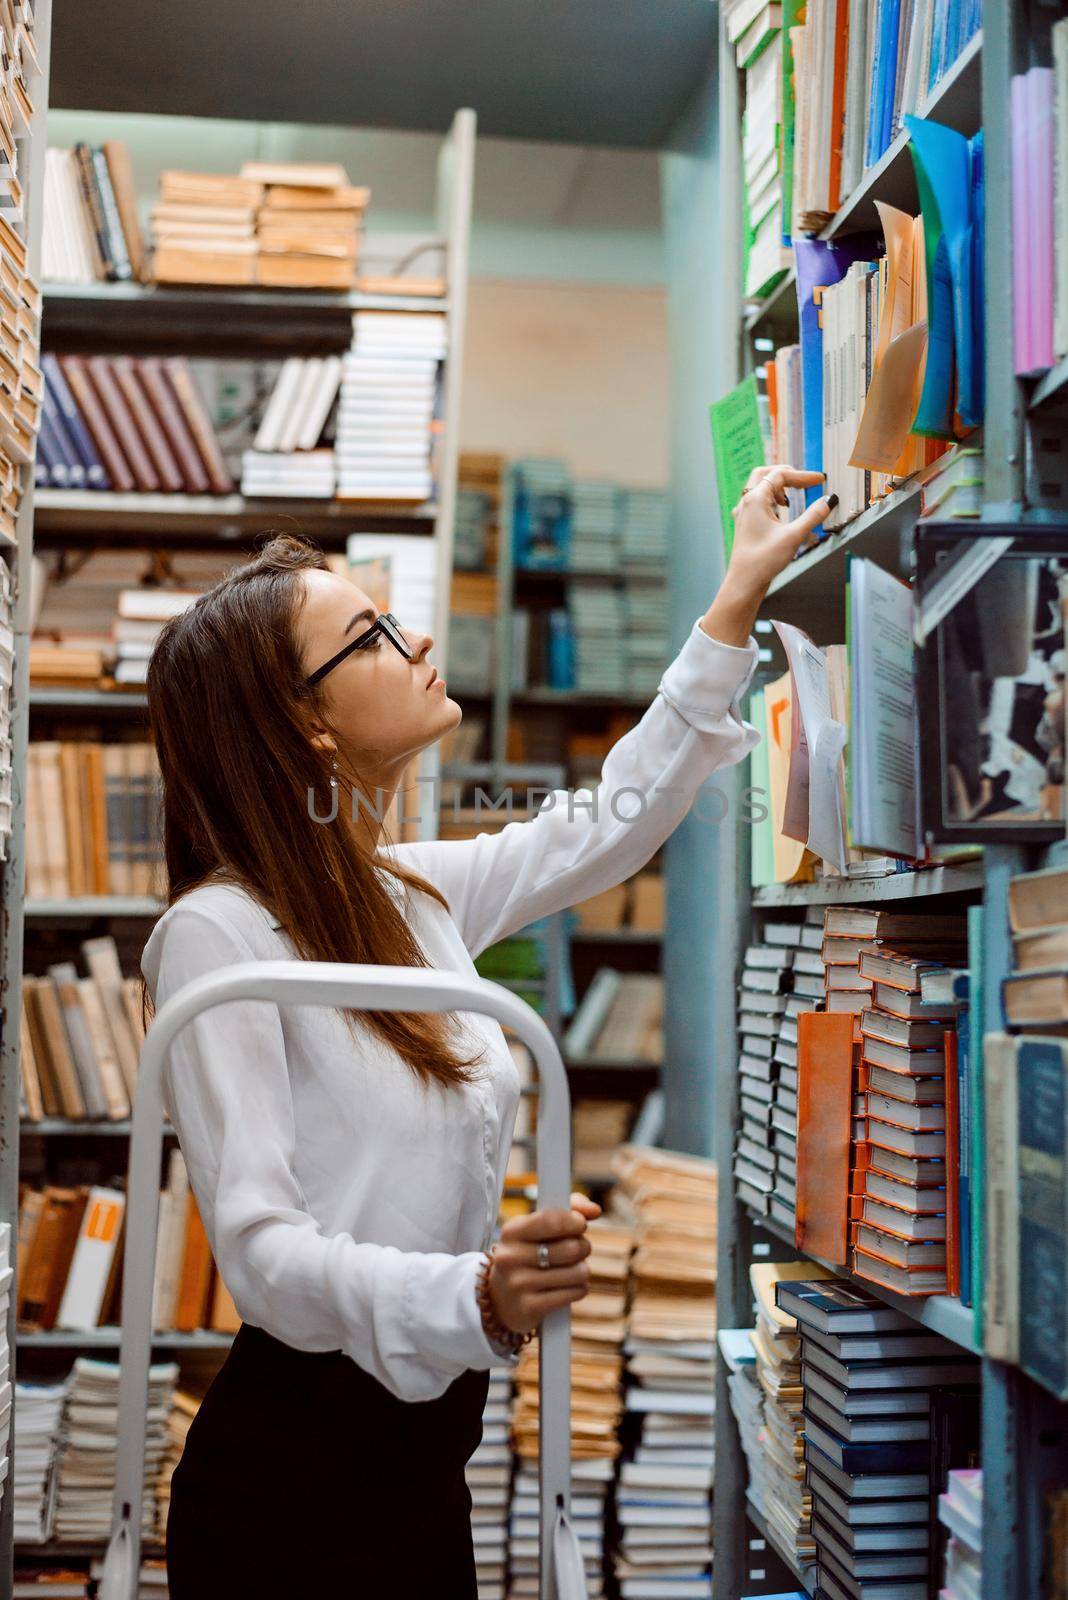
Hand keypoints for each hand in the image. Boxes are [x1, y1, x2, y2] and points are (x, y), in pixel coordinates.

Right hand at [488, 1192, 601, 1333]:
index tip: (580, 1224)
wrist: (501, 1299)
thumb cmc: (527, 1254)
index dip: (574, 1221)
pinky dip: (579, 1289)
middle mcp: (511, 1257)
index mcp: (512, 1232)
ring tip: (572, 1270)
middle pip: (571, 1248)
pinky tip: (568, 1287)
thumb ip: (567, 1210)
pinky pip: (575, 1292)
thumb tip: (594, 1209)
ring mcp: (519, 1284)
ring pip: (577, 1272)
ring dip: (582, 1270)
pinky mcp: (530, 1308)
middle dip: (583, 1247)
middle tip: (577, 1249)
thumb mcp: (536, 1229)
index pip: (551, 1220)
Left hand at [702, 465, 836, 646]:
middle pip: (765, 474)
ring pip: (758, 487)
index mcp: (755, 499)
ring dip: (777, 487)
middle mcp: (746, 503)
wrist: (744, 582)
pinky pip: (756, 502)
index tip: (820, 481)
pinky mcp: (744, 524)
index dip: (802, 476)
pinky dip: (770, 499)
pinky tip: (780, 512)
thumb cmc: (764, 560)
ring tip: (792, 498)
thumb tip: (829, 500)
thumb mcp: (794, 536)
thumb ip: (813, 515)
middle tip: (804, 481)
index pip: (781, 475)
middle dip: (787, 475)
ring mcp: (743, 513)